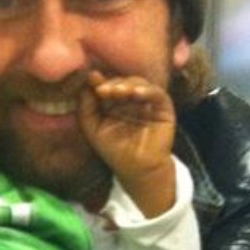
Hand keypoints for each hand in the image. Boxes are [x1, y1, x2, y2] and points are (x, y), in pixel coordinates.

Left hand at [80, 71, 175, 216]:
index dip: (98, 81)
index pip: (105, 84)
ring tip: (117, 91)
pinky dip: (147, 90)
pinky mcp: (163, 107)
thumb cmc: (114, 150)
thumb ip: (86, 106)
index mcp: (112, 101)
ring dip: (127, 84)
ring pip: (138, 83)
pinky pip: (157, 94)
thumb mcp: (92, 127)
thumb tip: (88, 81)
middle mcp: (129, 98)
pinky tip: (137, 93)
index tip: (91, 79)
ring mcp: (146, 101)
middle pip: (121, 81)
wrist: (137, 170)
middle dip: (112, 83)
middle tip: (103, 89)